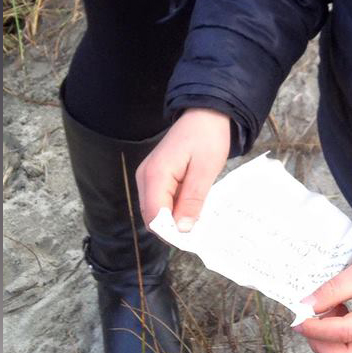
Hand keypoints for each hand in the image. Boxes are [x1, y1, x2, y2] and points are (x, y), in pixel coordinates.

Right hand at [136, 108, 231, 231]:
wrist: (205, 114)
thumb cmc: (207, 138)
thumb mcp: (205, 170)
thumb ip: (192, 200)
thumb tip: (182, 229)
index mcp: (155, 175)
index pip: (154, 216)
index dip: (171, 233)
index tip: (194, 238)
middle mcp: (145, 177)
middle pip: (152, 217)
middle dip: (173, 228)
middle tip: (200, 229)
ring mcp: (147, 176)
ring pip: (155, 211)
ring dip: (174, 219)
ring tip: (199, 217)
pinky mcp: (155, 177)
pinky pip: (160, 201)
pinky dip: (174, 208)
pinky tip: (192, 206)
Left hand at [295, 241, 351, 352]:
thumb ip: (334, 289)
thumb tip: (307, 306)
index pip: (346, 333)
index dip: (318, 329)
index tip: (299, 319)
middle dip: (321, 346)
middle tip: (308, 324)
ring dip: (329, 342)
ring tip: (327, 313)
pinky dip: (337, 339)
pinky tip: (337, 314)